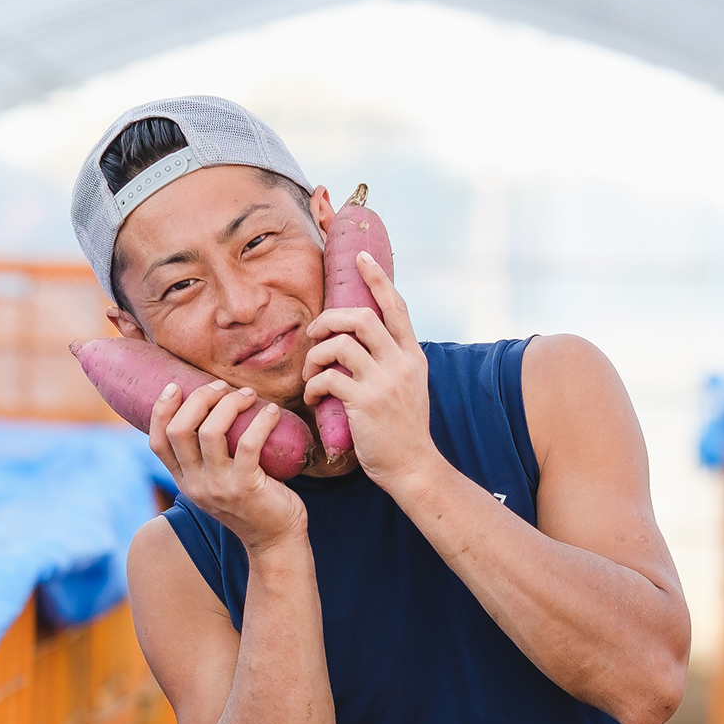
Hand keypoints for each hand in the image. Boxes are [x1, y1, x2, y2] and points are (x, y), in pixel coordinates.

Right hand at [150, 380, 307, 551]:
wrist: (277, 542)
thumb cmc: (255, 505)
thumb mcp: (220, 484)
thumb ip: (209, 461)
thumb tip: (215, 416)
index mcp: (185, 481)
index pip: (157, 442)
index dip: (161, 410)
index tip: (175, 386)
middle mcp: (195, 484)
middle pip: (180, 429)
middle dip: (200, 398)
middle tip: (223, 386)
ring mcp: (219, 487)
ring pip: (211, 431)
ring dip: (230, 404)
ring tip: (248, 394)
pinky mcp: (246, 487)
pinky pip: (248, 444)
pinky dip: (260, 421)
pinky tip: (271, 411)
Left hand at [302, 252, 442, 490]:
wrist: (413, 466)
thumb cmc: (403, 430)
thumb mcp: (408, 387)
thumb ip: (391, 362)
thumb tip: (360, 341)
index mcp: (413, 356)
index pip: (395, 306)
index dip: (377, 278)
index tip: (361, 256)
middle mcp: (402, 363)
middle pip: (360, 317)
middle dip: (328, 320)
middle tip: (314, 334)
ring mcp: (385, 382)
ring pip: (339, 344)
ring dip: (315, 356)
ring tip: (311, 374)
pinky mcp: (366, 402)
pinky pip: (328, 378)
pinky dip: (313, 384)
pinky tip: (313, 396)